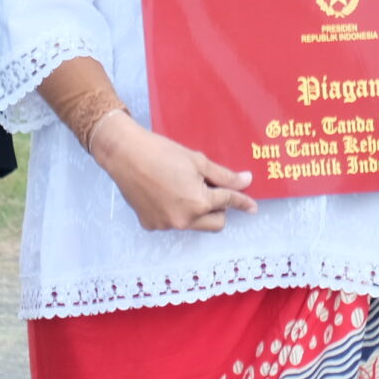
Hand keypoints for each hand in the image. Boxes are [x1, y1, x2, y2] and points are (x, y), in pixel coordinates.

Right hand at [93, 111, 256, 232]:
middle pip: (216, 223)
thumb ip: (224, 176)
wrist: (125, 155)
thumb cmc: (163, 153)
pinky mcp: (151, 225)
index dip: (243, 201)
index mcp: (199, 202)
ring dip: (198, 211)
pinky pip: (174, 223)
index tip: (253, 207)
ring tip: (184, 188)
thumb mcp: (198, 161)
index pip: (228, 202)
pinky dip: (176, 212)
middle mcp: (184, 220)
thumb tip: (246, 181)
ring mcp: (166, 225)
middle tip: (210, 189)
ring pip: (195, 224)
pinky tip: (166, 193)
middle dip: (219, 209)